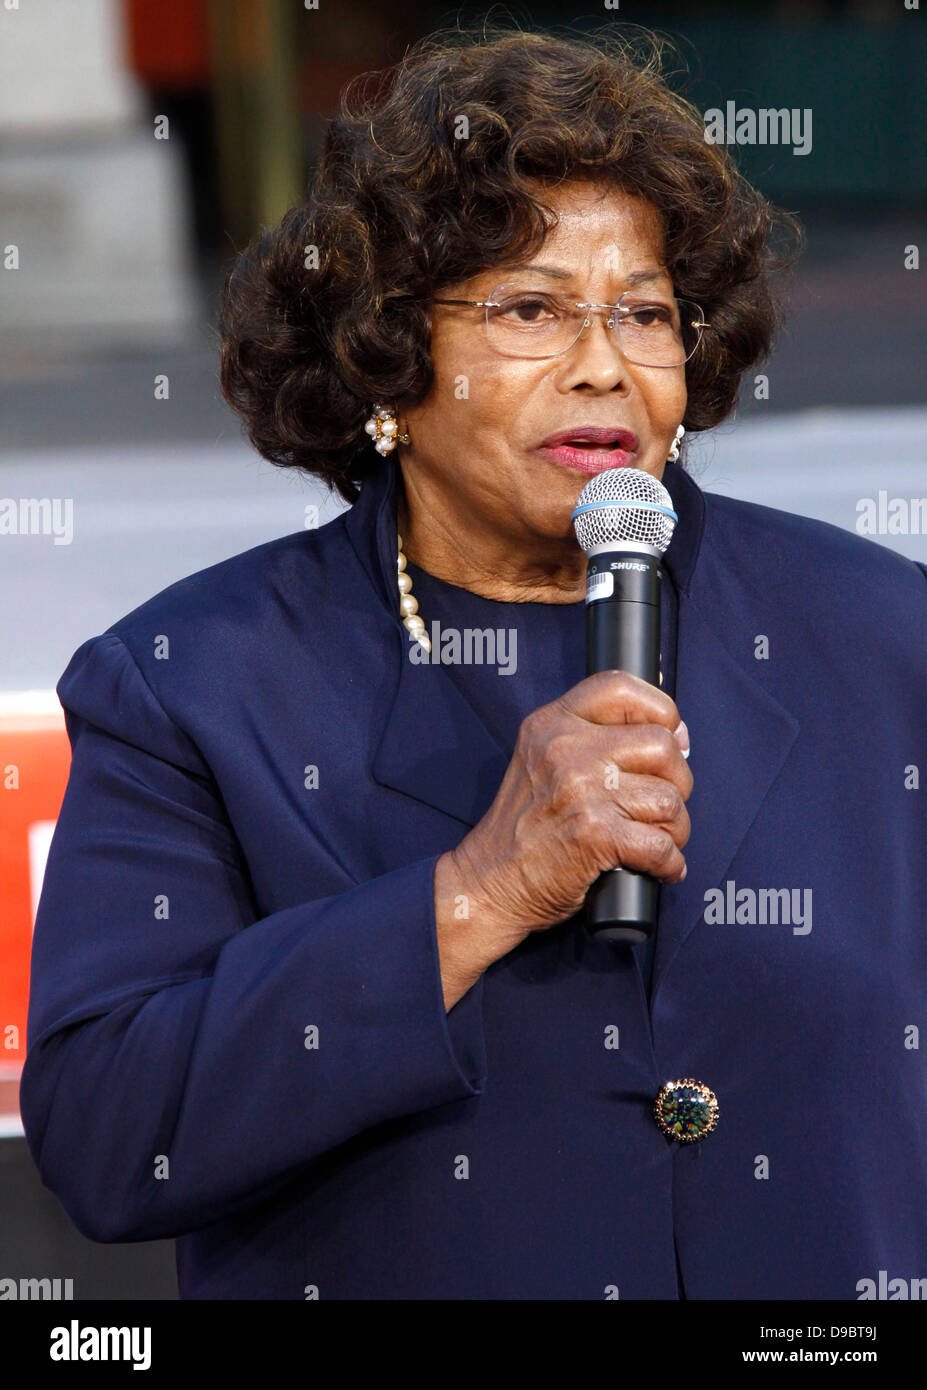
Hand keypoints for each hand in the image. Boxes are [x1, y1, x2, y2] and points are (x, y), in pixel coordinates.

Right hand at [442, 669, 691, 951]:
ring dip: (673, 828)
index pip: (622, 687)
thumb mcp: (543, 758)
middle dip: (677, 780)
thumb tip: (679, 733)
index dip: (660, 710)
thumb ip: (596, 737)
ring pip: (669, 800)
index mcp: (552, 723)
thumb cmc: (525, 825)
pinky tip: (658, 867)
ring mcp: (581, 791)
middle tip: (660, 803)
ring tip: (654, 839)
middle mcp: (565, 750)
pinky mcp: (594, 835)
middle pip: (661, 745)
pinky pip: (662, 845)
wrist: (490, 880)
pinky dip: (670, 864)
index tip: (670, 738)